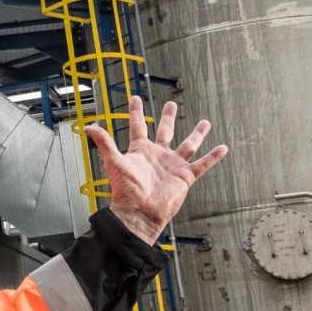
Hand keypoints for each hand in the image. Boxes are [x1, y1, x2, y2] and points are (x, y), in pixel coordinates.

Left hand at [83, 96, 227, 244]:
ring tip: (205, 122)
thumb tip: (87, 126)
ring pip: (188, 145)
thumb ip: (104, 142)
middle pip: (165, 131)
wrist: (140, 212)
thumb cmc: (125, 190)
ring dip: (197, 134)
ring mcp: (173, 165)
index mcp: (140, 150)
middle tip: (171, 104)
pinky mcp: (185, 176)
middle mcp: (158, 155)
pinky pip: (202, 164)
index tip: (135, 98)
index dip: (136, 112)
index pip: (138, 126)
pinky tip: (223, 147)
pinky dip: (213, 156)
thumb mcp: (114, 162)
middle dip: (168, 118)